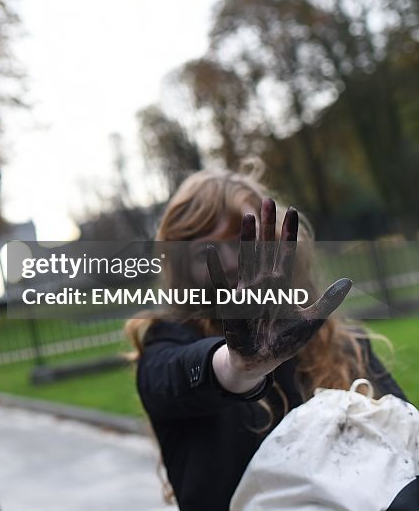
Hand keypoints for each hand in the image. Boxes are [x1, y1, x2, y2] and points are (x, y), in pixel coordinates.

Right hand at [206, 199, 351, 382]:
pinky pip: (222, 284)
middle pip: (266, 246)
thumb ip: (327, 300)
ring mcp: (247, 291)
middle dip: (267, 224)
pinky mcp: (233, 305)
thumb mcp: (311, 321)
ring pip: (248, 257)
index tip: (292, 210)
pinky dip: (216, 269)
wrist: (260, 360)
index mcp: (280, 283)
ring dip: (247, 237)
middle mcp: (263, 281)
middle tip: (268, 199)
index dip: (289, 232)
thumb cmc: (283, 341)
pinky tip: (211, 252)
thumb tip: (348, 281)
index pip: (286, 252)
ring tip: (247, 216)